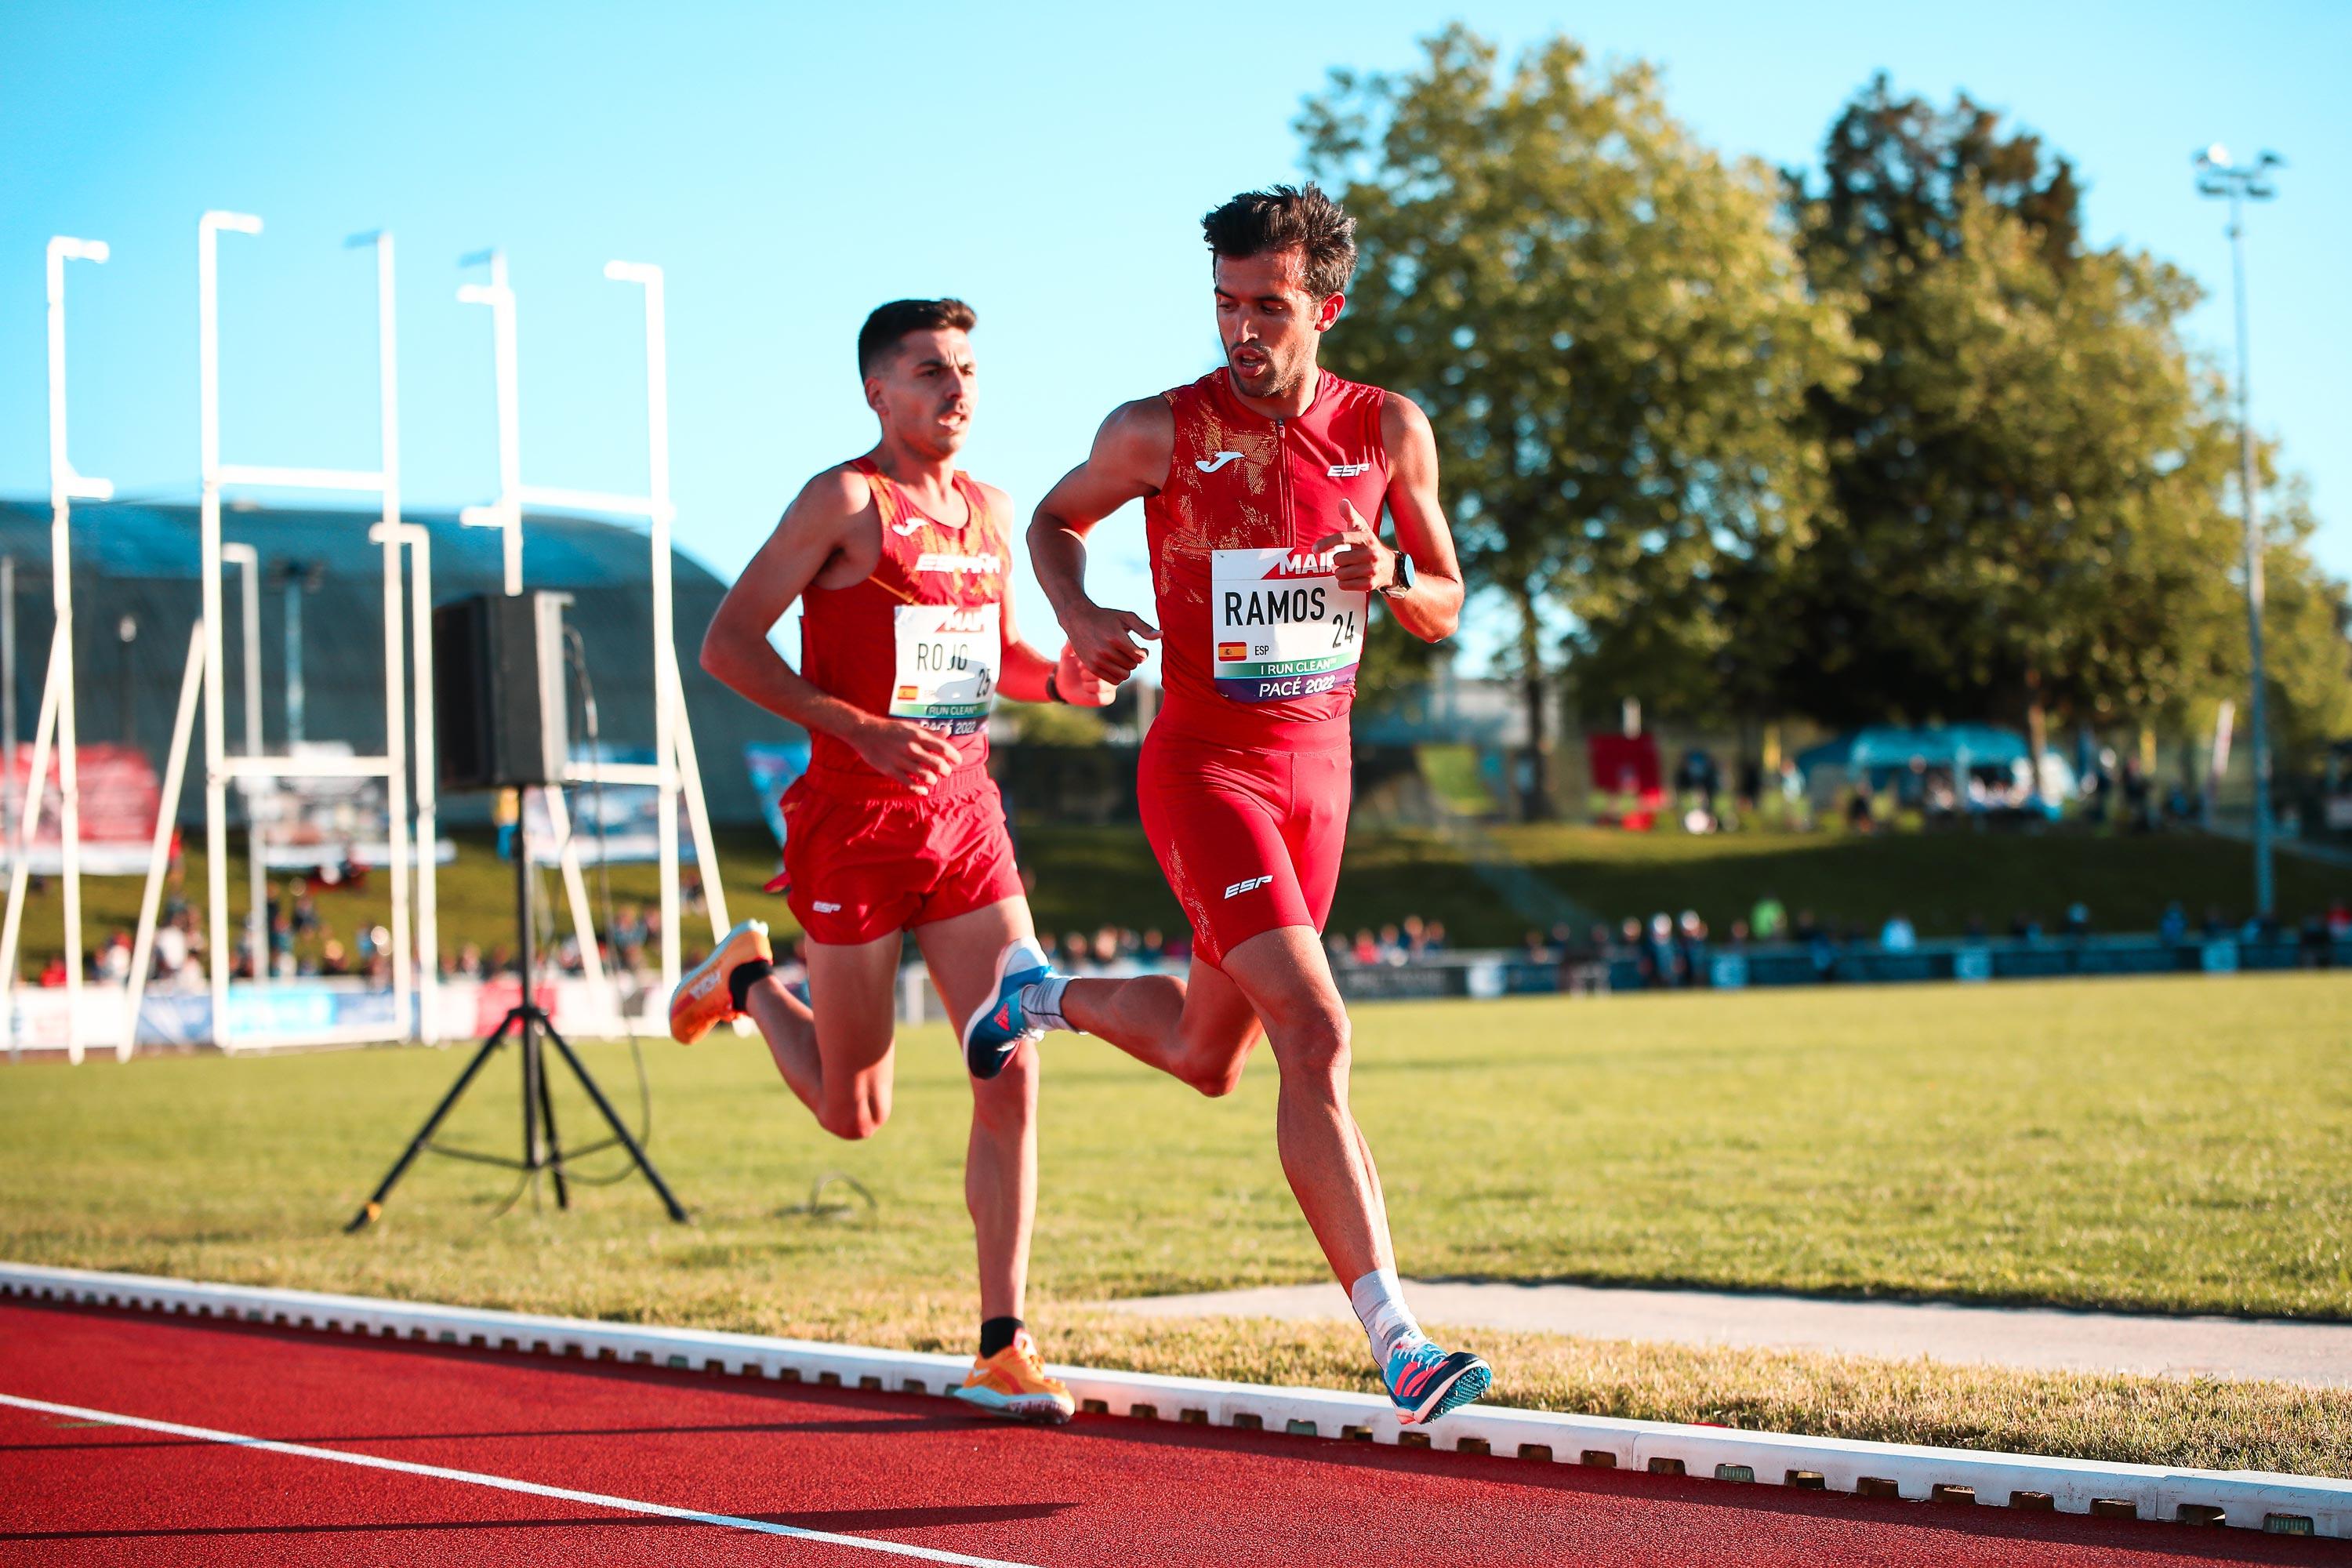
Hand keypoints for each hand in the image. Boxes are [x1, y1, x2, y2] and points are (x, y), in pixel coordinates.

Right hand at [848, 716, 962, 794]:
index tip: (958, 761)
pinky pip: (909, 784)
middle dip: (946, 771)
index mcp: (918, 736)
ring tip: (933, 778)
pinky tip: (924, 790)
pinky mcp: (890, 770)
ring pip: (925, 776)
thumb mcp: (911, 727)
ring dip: (933, 780)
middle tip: (946, 772)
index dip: (954, 756)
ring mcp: (900, 760)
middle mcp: (911, 748)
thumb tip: (948, 731)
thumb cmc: (891, 729)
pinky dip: (919, 790)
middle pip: (937, 764)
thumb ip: (930, 732)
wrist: (865, 732)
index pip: (943, 747)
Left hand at [1055, 643, 1115, 707]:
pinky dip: (1089, 689)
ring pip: (1104, 683)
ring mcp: (1114, 684)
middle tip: (1081, 668)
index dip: (1093, 658)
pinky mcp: (1109, 697)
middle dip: (1091, 668)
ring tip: (1083, 676)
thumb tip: (1074, 637)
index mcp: (1111, 657)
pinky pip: (1101, 695)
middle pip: (1108, 669)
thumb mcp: (1068, 652)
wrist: (1064, 684)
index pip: (1109, 656)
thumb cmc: (1069, 665)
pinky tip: (1085, 687)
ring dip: (1088, 678)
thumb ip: (1070, 644)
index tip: (1082, 659)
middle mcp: (1117, 670)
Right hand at [1061, 599, 1158, 684]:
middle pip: (1132, 666)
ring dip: (1127, 668)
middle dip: (1134, 660)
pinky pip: (1113, 680)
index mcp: (1117, 638)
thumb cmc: (1106, 617)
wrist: (1078, 619)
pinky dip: (1118, 675)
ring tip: (1123, 658)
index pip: (1140, 657)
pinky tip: (1116, 664)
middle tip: (1131, 652)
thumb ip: (1144, 628)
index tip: (1140, 648)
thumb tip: (1161, 635)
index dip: (1144, 653)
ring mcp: (1097, 660)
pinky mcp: (1091, 667)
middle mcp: (1106, 651)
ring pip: (1124, 675)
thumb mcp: (1126, 617)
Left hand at [1313, 500, 1394, 593]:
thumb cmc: (1370, 545)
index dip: (1326, 543)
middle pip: (1338, 559)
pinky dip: (1343, 583)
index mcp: (1366, 538)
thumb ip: (1351, 515)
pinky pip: (1344, 585)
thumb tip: (1343, 502)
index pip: (1342, 538)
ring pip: (1340, 574)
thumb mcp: (1362, 529)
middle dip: (1336, 561)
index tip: (1315, 549)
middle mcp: (1370, 553)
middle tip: (1344, 560)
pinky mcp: (1370, 584)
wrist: (1391, 567)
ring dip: (1339, 572)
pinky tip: (1350, 578)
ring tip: (1347, 569)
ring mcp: (1371, 570)